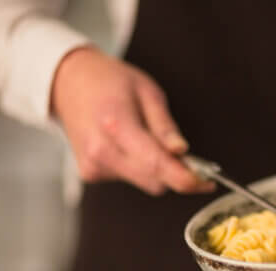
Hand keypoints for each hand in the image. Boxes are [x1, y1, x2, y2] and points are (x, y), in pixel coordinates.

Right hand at [51, 47, 214, 194]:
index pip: (156, 164)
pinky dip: (139, 168)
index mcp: (116, 124)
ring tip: (148, 139)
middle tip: (188, 157)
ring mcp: (93, 165)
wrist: (68, 83)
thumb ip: (165, 126)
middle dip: (176, 173)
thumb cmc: (110, 81)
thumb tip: (181, 151)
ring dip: (157, 169)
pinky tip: (128, 145)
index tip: (207, 184)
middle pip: (154, 180)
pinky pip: (129, 179)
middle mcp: (101, 150)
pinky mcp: (90, 174)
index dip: (185, 178)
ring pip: (144, 182)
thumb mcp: (147, 92)